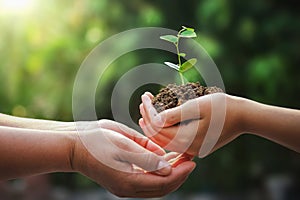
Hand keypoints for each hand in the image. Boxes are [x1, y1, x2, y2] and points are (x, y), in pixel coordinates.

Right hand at [72, 119, 195, 196]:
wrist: (74, 145)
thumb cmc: (96, 141)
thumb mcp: (122, 145)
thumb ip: (146, 156)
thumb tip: (168, 167)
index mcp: (129, 181)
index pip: (163, 183)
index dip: (180, 173)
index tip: (192, 161)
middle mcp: (128, 188)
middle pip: (162, 187)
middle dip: (179, 173)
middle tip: (191, 157)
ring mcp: (124, 185)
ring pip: (155, 184)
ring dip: (170, 172)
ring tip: (183, 157)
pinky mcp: (122, 179)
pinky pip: (146, 178)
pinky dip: (158, 170)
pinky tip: (166, 157)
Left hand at [139, 92, 243, 156]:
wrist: (243, 117)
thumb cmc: (222, 108)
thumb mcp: (196, 107)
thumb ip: (174, 115)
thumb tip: (153, 120)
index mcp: (186, 139)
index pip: (158, 128)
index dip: (148, 112)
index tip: (144, 97)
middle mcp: (188, 148)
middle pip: (159, 137)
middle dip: (148, 119)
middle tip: (143, 102)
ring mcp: (192, 149)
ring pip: (165, 140)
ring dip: (155, 126)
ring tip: (147, 111)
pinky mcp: (196, 146)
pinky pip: (174, 141)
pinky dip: (165, 131)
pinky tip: (161, 122)